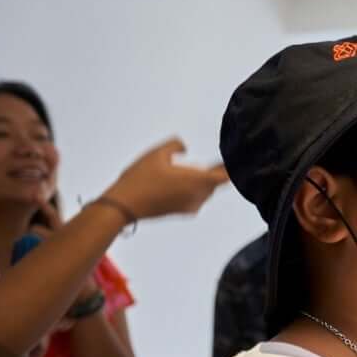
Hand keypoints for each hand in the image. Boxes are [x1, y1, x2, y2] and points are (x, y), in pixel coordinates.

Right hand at [105, 139, 229, 220]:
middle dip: (214, 171)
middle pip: (216, 183)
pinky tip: (177, 180)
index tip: (233, 158)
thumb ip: (176, 144)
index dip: (232, 166)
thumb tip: (185, 147)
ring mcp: (190, 207)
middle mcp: (198, 197)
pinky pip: (195, 197)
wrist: (123, 206)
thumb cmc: (140, 180)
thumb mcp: (157, 153)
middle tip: (215, 159)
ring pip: (205, 190)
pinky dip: (192, 188)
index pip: (226, 176)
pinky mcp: (182, 212)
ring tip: (190, 168)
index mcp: (197, 182)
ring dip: (201, 180)